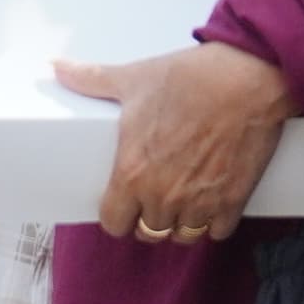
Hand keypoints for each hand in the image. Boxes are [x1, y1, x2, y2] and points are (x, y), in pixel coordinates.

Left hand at [59, 41, 291, 244]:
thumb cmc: (188, 78)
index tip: (123, 203)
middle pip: (148, 233)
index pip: (113, 223)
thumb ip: (92, 79)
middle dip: (148, 218)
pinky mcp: (233, 201)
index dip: (116, 215)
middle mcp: (163, 197)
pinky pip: (217, 232)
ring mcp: (199, 203)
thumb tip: (57, 67)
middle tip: (154, 198)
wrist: (247, 78)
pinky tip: (212, 203)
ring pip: (182, 237)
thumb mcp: (133, 78)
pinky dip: (214, 223)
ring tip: (182, 203)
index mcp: (132, 174)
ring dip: (180, 224)